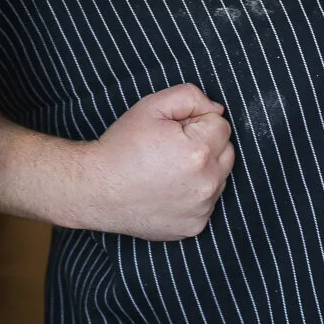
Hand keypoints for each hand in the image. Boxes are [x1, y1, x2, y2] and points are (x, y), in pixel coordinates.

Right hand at [67, 84, 233, 240]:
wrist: (97, 189)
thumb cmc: (122, 146)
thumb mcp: (151, 106)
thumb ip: (190, 97)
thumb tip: (216, 109)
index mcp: (198, 151)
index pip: (221, 125)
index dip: (197, 121)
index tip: (174, 129)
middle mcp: (206, 183)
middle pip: (226, 151)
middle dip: (206, 143)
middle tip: (172, 146)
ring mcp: (201, 209)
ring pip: (219, 178)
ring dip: (203, 169)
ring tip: (170, 168)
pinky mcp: (194, 227)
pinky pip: (207, 203)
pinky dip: (194, 194)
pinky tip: (169, 189)